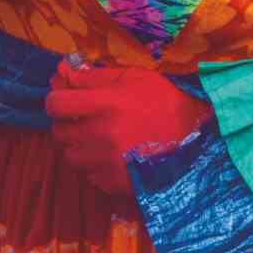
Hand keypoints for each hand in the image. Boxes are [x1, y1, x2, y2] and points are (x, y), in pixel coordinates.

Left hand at [45, 62, 208, 195]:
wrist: (195, 142)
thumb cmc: (166, 103)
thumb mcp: (135, 78)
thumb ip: (96, 75)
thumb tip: (64, 70)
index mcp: (104, 104)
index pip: (56, 103)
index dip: (56, 98)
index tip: (65, 98)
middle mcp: (99, 134)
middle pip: (59, 130)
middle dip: (67, 122)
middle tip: (84, 118)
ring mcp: (104, 161)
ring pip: (70, 155)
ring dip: (78, 145)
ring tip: (98, 139)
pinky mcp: (111, 182)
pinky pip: (87, 174)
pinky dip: (93, 165)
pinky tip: (111, 156)